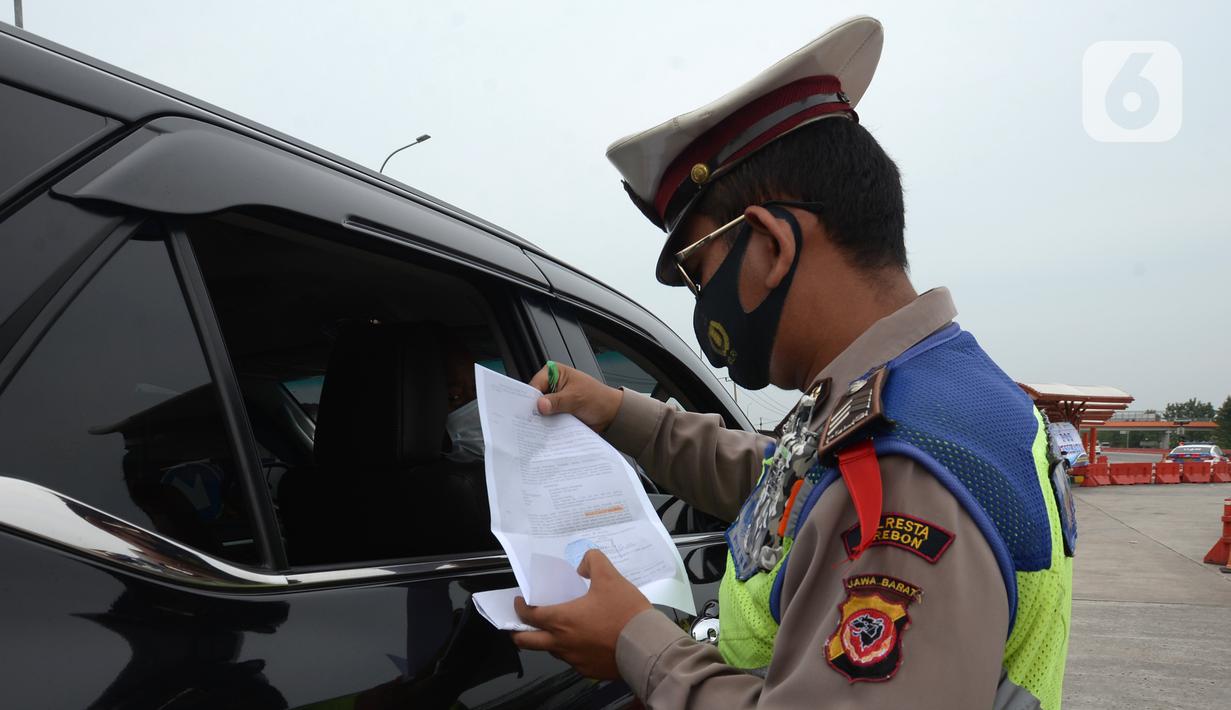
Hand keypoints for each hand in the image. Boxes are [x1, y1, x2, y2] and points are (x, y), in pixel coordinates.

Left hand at [511, 549, 651, 679]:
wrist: (646, 645)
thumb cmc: (624, 612)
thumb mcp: (610, 577)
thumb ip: (593, 561)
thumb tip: (583, 564)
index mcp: (562, 620)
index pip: (529, 616)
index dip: (520, 608)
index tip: (520, 602)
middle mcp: (562, 643)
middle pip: (527, 642)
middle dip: (519, 633)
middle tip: (523, 624)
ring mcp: (574, 660)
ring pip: (551, 651)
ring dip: (548, 640)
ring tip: (558, 629)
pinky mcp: (588, 671)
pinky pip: (572, 661)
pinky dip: (571, 651)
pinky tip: (584, 641)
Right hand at [529, 362, 622, 431]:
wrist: (610, 414)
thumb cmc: (597, 398)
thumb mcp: (576, 398)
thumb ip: (557, 401)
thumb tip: (540, 405)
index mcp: (554, 373)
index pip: (536, 384)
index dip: (531, 398)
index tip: (529, 410)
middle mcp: (552, 385)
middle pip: (536, 398)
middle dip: (535, 410)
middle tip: (531, 421)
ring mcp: (554, 400)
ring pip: (541, 410)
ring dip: (541, 419)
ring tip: (538, 429)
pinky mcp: (557, 412)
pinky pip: (548, 419)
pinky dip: (548, 425)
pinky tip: (546, 432)